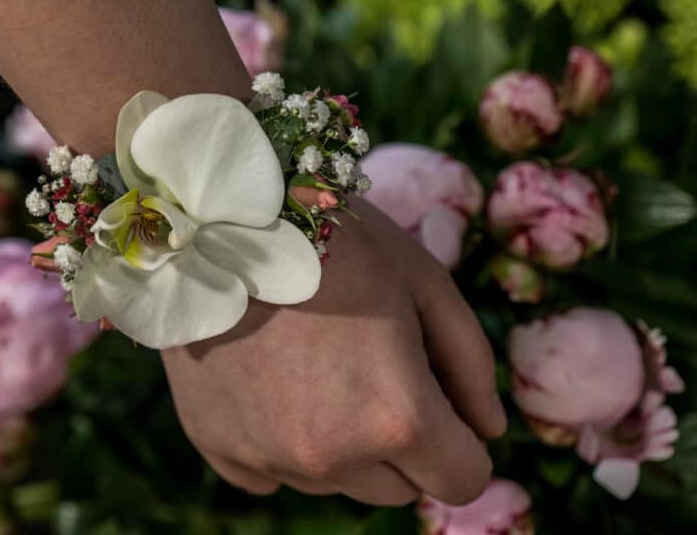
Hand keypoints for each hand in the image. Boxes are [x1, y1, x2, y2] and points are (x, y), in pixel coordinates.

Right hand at [161, 196, 505, 505]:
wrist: (217, 218)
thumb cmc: (334, 239)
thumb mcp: (424, 281)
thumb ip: (470, 362)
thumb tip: (487, 429)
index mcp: (399, 418)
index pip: (463, 479)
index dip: (459, 438)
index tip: (432, 394)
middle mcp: (333, 457)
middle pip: (397, 486)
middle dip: (398, 441)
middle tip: (365, 364)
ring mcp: (269, 457)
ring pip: (334, 482)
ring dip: (338, 442)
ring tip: (309, 361)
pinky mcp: (218, 446)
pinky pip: (268, 475)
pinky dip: (276, 441)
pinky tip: (265, 382)